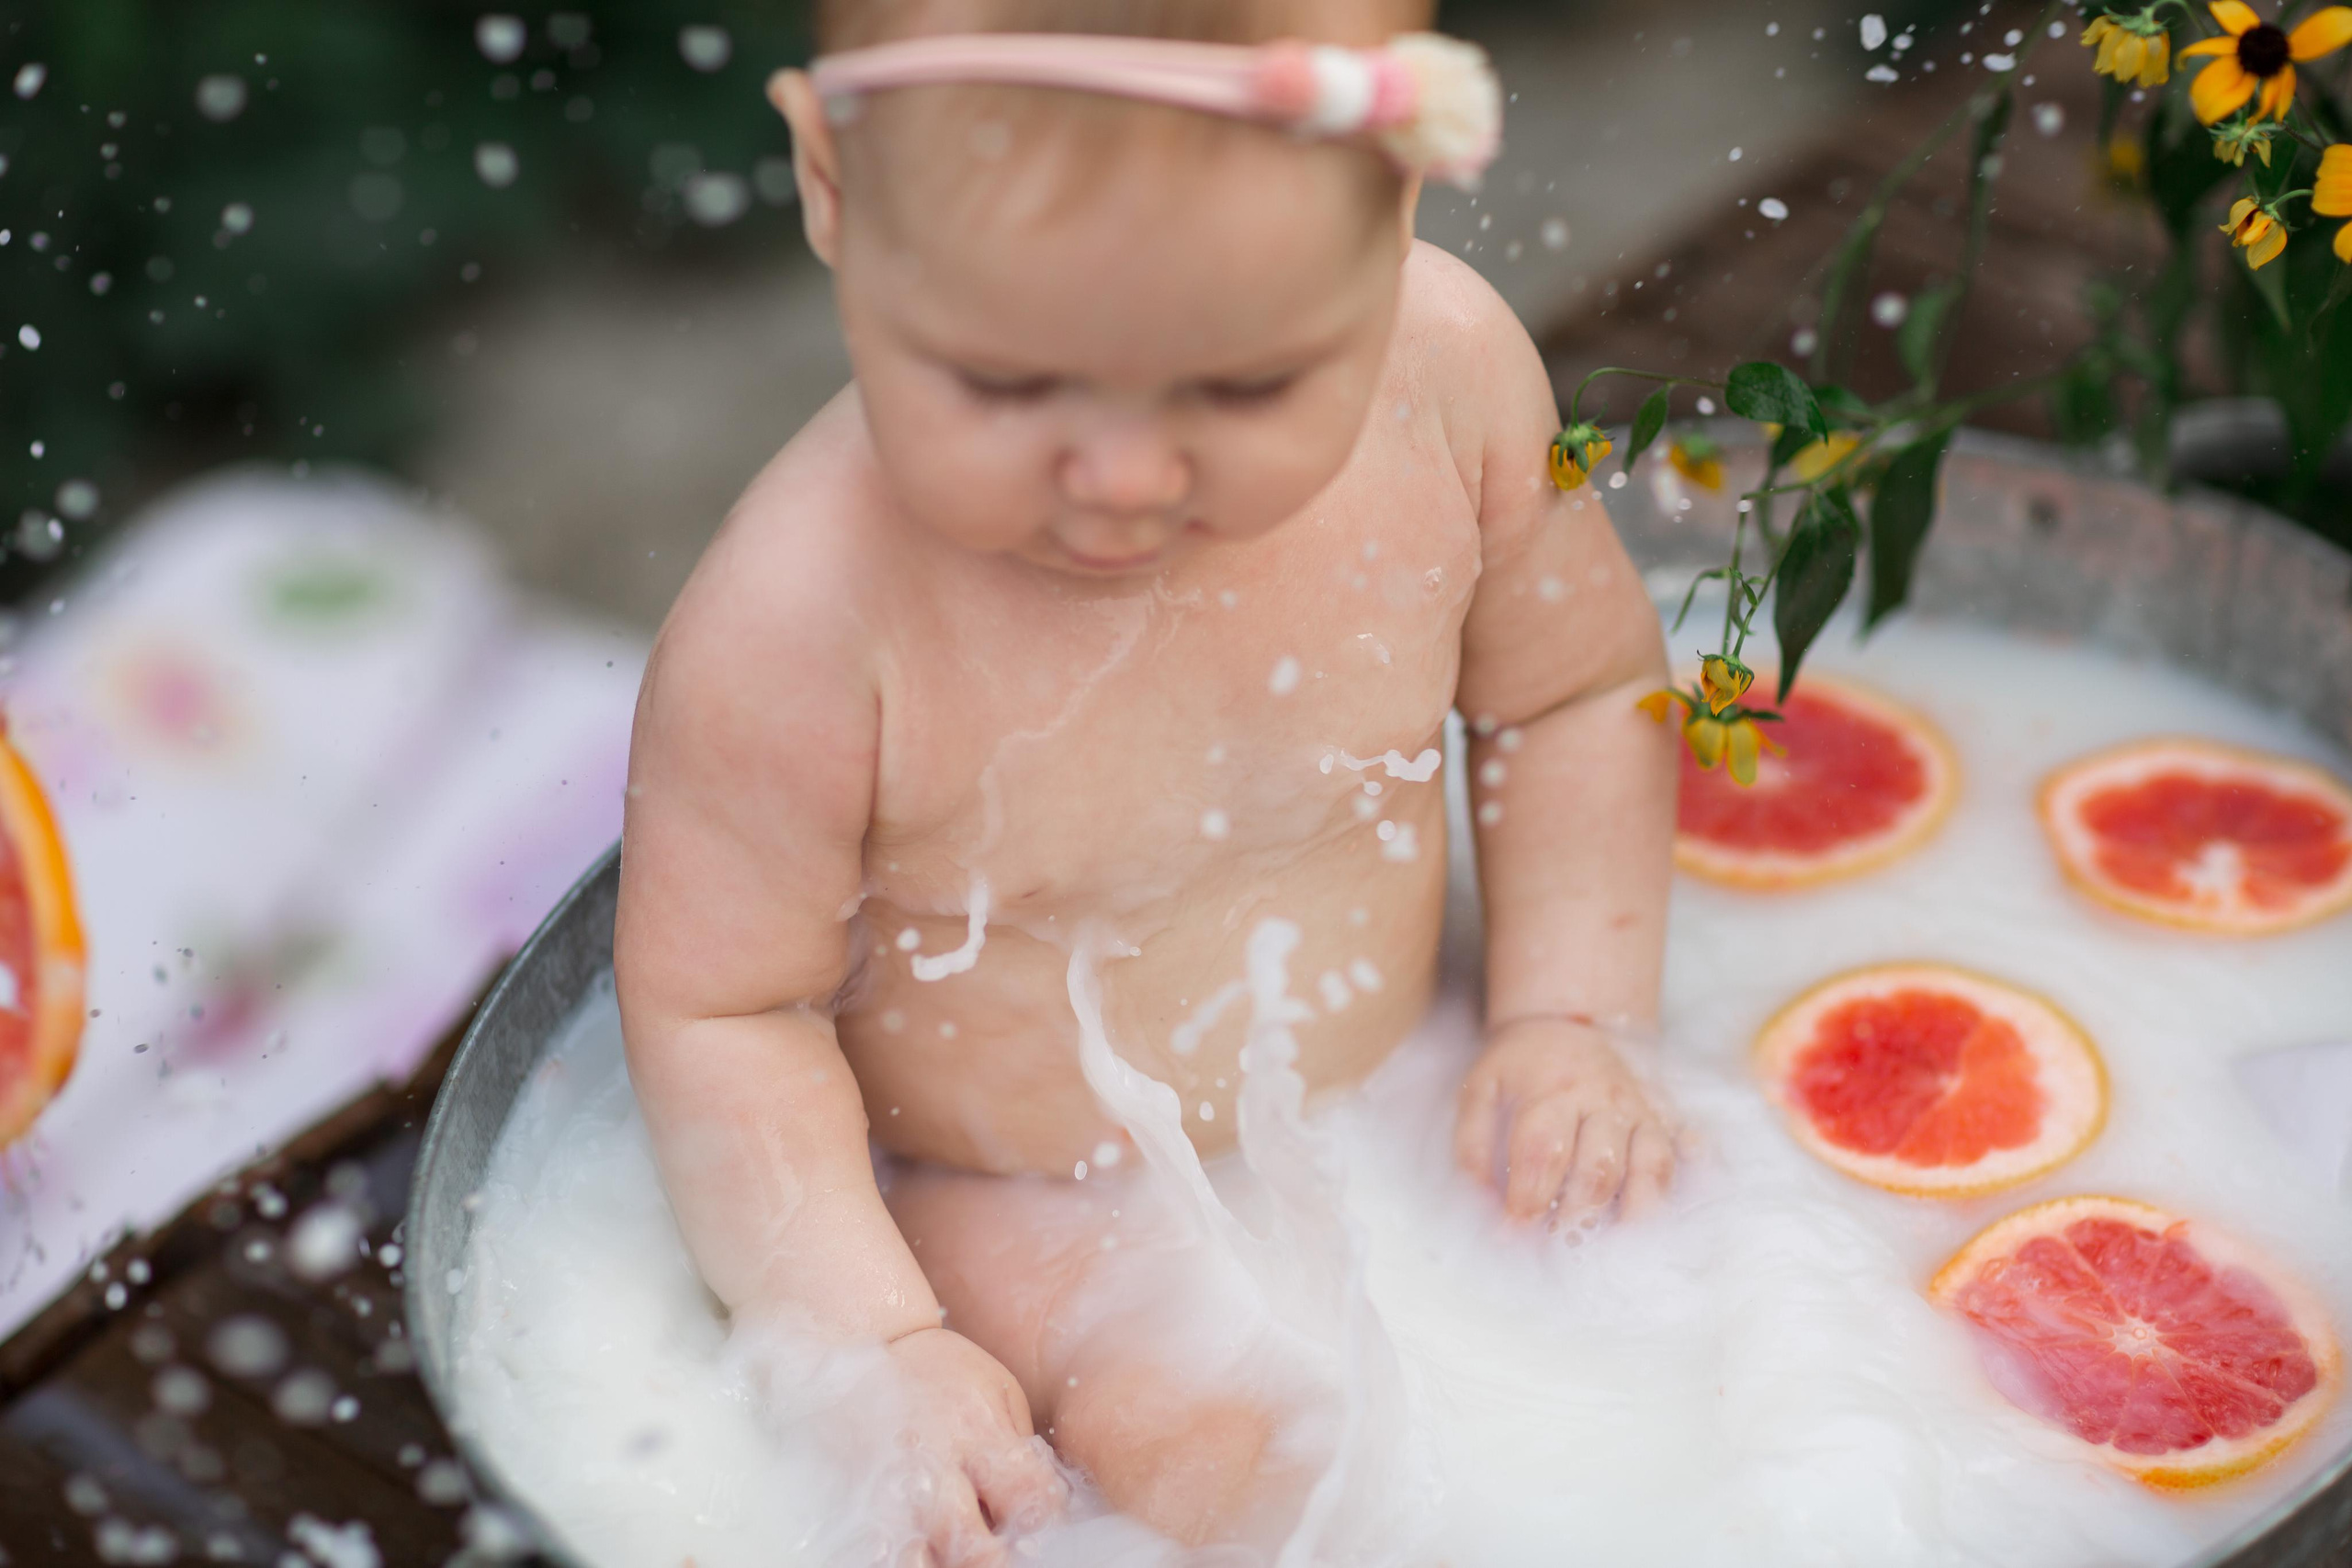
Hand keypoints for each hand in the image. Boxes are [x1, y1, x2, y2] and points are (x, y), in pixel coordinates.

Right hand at [885, 1327, 1067, 1565]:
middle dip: (997, 1564)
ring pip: (921, 1561)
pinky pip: (880, 1550)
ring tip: (958, 1557)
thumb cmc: (946, 1372)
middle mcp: (937, 1465)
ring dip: (947, 1566)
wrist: (873, 1344)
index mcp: (981, 1433)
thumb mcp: (1001, 1392)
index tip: (1044, 1535)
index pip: (1031, 1502)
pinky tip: (923, 1552)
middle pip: (975, 1549)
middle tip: (1004, 1557)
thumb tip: (1048, 1508)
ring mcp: (893, 1489)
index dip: (1045, 1529)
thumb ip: (1022, 1451)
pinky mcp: (862, 1500)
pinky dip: (907, 1557)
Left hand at [1454, 1016, 1674, 1227]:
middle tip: (1556, 1243)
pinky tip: (1662, 1213)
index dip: (1528, 1198)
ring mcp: (1638, 1110)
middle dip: (1577, 1215)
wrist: (1567, 1022)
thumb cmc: (1519, 1066)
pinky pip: (1681, 1155)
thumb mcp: (1480, 1091)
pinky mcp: (1662, 1119)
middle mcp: (1602, 1100)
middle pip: (1599, 1167)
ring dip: (1631, 1213)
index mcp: (1552, 1091)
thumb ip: (1473, 1147)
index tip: (1513, 1232)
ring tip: (1610, 1246)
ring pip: (1650, 1166)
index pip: (1542, 1151)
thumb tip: (1483, 1204)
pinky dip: (1675, 1187)